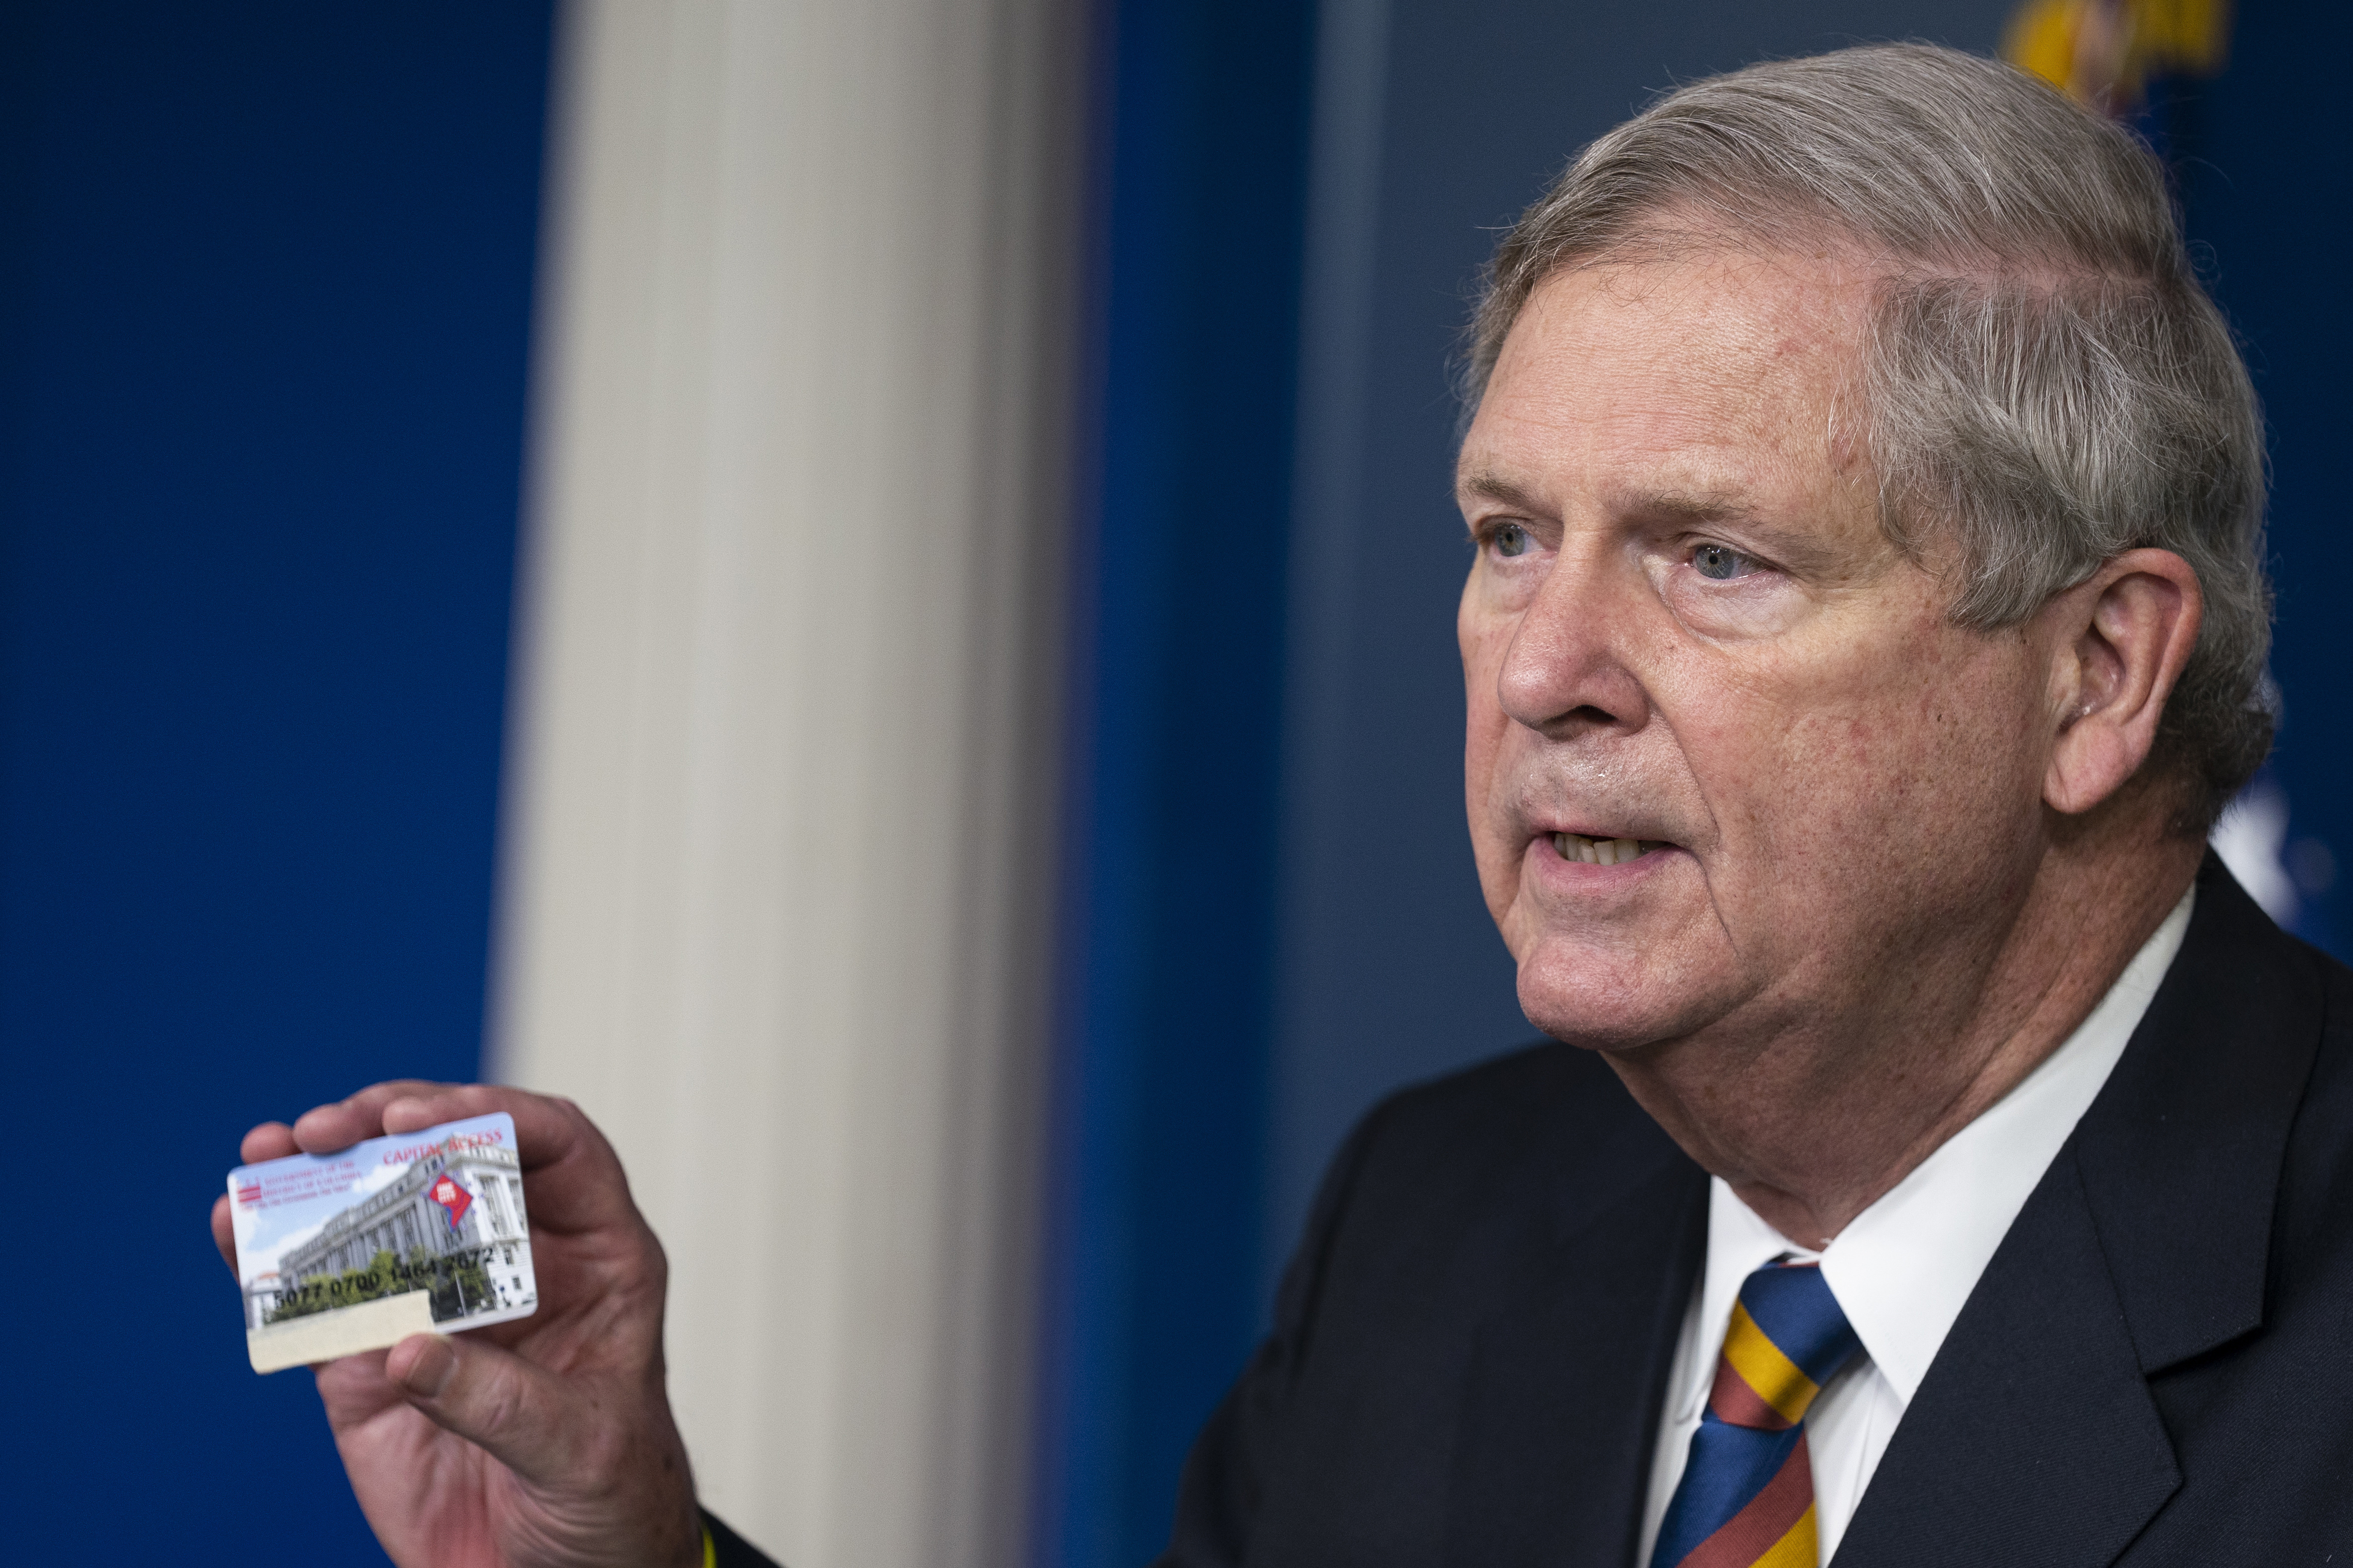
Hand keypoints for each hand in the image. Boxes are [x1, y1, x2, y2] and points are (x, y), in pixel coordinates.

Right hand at [212, 1082, 702, 1567]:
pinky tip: (233, 1229)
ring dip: (320, 1178)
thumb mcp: (583, 1450)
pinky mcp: (373, 1365)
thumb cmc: (609, 1502)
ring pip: (378, 1218)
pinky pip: (320, 1302)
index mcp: (597, 1257)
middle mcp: (517, 1264)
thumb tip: (408, 1348)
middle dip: (389, 1127)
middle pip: (454, 1161)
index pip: (557, 1148)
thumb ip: (502, 1401)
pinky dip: (272, 1263)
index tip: (421, 1118)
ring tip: (267, 1156)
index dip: (492, 1116)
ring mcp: (439, 1308)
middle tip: (328, 1127)